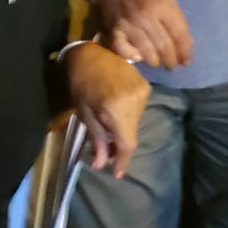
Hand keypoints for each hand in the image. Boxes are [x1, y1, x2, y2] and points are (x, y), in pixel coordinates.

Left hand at [65, 43, 149, 176]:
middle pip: (132, 134)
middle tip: (107, 153)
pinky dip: (127, 117)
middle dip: (120, 147)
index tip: (117, 174)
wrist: (89, 54)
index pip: (127, 144)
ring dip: (124, 130)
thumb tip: (100, 165)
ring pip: (136, 123)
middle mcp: (135, 101)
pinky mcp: (146, 86)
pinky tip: (115, 115)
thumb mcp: (85, 114)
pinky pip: (138, 110)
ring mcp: (143, 92)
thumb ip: (97, 140)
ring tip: (109, 130)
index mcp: (117, 109)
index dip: (123, 161)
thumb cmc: (81, 83)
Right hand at [95, 0, 192, 69]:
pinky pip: (123, 50)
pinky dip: (132, 55)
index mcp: (162, 5)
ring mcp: (129, 24)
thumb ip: (176, 19)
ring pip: (146, 51)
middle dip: (171, 60)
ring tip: (158, 62)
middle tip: (172, 66)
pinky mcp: (114, 30)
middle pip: (163, 46)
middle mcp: (146, 16)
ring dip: (155, 61)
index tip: (186, 61)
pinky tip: (138, 57)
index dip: (184, 50)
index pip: (178, 33)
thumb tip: (187, 45)